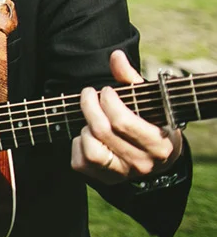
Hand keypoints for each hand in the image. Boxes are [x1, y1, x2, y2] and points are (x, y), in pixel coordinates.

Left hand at [71, 49, 182, 183]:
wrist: (156, 156)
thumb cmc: (150, 121)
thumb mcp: (149, 101)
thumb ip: (131, 79)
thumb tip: (115, 56)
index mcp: (159, 145)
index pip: (121, 121)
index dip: (107, 101)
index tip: (106, 91)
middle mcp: (142, 164)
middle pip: (102, 131)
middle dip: (89, 106)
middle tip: (88, 93)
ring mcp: (123, 175)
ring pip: (91, 150)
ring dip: (85, 129)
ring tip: (92, 119)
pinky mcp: (105, 180)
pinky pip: (80, 163)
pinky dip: (77, 145)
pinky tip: (87, 136)